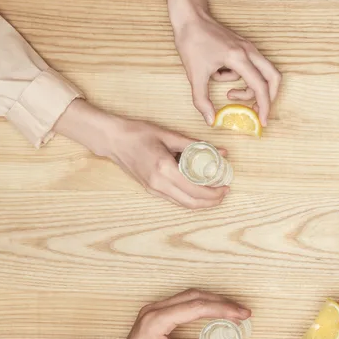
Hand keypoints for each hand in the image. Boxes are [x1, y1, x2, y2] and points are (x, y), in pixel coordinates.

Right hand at [54, 100, 227, 208]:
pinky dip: (189, 199)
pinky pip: (174, 200)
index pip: (195, 189)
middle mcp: (158, 183)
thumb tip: (221, 151)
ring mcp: (153, 189)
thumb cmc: (138, 133)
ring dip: (201, 203)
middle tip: (224, 193)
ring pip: (183, 204)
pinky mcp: (150, 190)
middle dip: (211, 201)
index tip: (225, 186)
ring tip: (215, 194)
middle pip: (191, 202)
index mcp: (164, 169)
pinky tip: (198, 191)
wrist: (112, 139)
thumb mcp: (168, 135)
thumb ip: (195, 145)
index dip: (213, 192)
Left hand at [104, 289, 251, 338]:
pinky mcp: (155, 316)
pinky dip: (201, 307)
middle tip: (242, 312)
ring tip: (232, 312)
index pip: (197, 307)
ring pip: (189, 297)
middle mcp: (154, 310)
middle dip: (221, 303)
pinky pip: (182, 304)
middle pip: (195, 296)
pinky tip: (214, 313)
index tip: (242, 315)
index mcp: (156, 320)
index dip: (223, 309)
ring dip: (212, 302)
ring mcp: (153, 311)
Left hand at [165, 0, 281, 125]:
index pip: (260, 86)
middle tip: (258, 110)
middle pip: (274, 77)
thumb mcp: (194, 74)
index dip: (264, 106)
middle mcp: (249, 51)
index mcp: (239, 57)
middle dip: (269, 97)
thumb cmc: (191, 41)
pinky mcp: (244, 46)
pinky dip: (241, 77)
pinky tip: (221, 74)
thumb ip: (202, 100)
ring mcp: (248, 47)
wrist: (189, 17)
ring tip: (229, 92)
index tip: (262, 121)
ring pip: (263, 72)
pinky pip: (251, 66)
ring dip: (250, 87)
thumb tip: (210, 120)